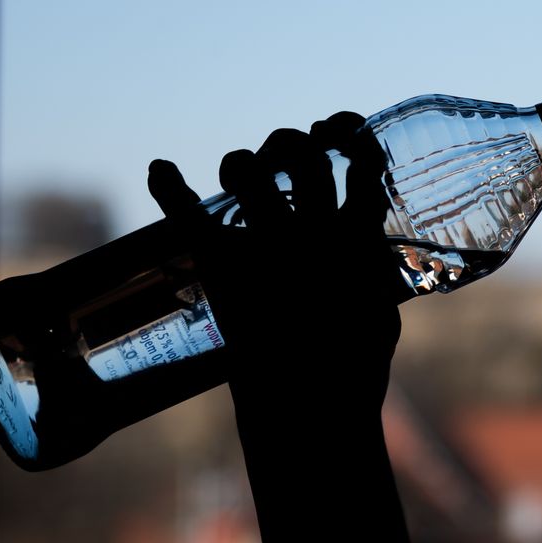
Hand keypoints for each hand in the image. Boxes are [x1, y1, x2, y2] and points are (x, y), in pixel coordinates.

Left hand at [146, 113, 410, 432]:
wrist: (311, 407)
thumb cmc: (352, 370)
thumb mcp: (382, 316)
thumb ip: (372, 279)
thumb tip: (366, 259)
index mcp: (358, 238)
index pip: (360, 164)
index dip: (350, 139)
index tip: (340, 134)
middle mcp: (313, 230)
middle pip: (302, 156)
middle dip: (290, 144)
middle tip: (279, 157)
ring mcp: (268, 244)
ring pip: (252, 171)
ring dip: (242, 162)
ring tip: (238, 172)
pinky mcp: (225, 268)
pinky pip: (191, 215)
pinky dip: (169, 187)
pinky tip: (159, 168)